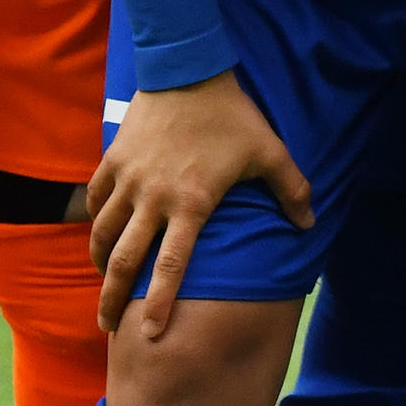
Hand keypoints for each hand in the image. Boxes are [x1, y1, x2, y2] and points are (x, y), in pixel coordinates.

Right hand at [86, 70, 304, 336]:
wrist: (187, 70)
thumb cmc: (232, 116)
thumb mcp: (269, 152)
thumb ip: (292, 190)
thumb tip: (310, 225)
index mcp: (192, 204)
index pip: (171, 266)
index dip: (159, 303)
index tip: (150, 334)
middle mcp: (153, 198)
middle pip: (124, 261)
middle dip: (112, 300)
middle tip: (107, 327)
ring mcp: (128, 180)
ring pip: (103, 234)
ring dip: (100, 265)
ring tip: (103, 287)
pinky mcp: (112, 161)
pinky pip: (95, 202)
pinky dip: (94, 223)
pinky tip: (99, 236)